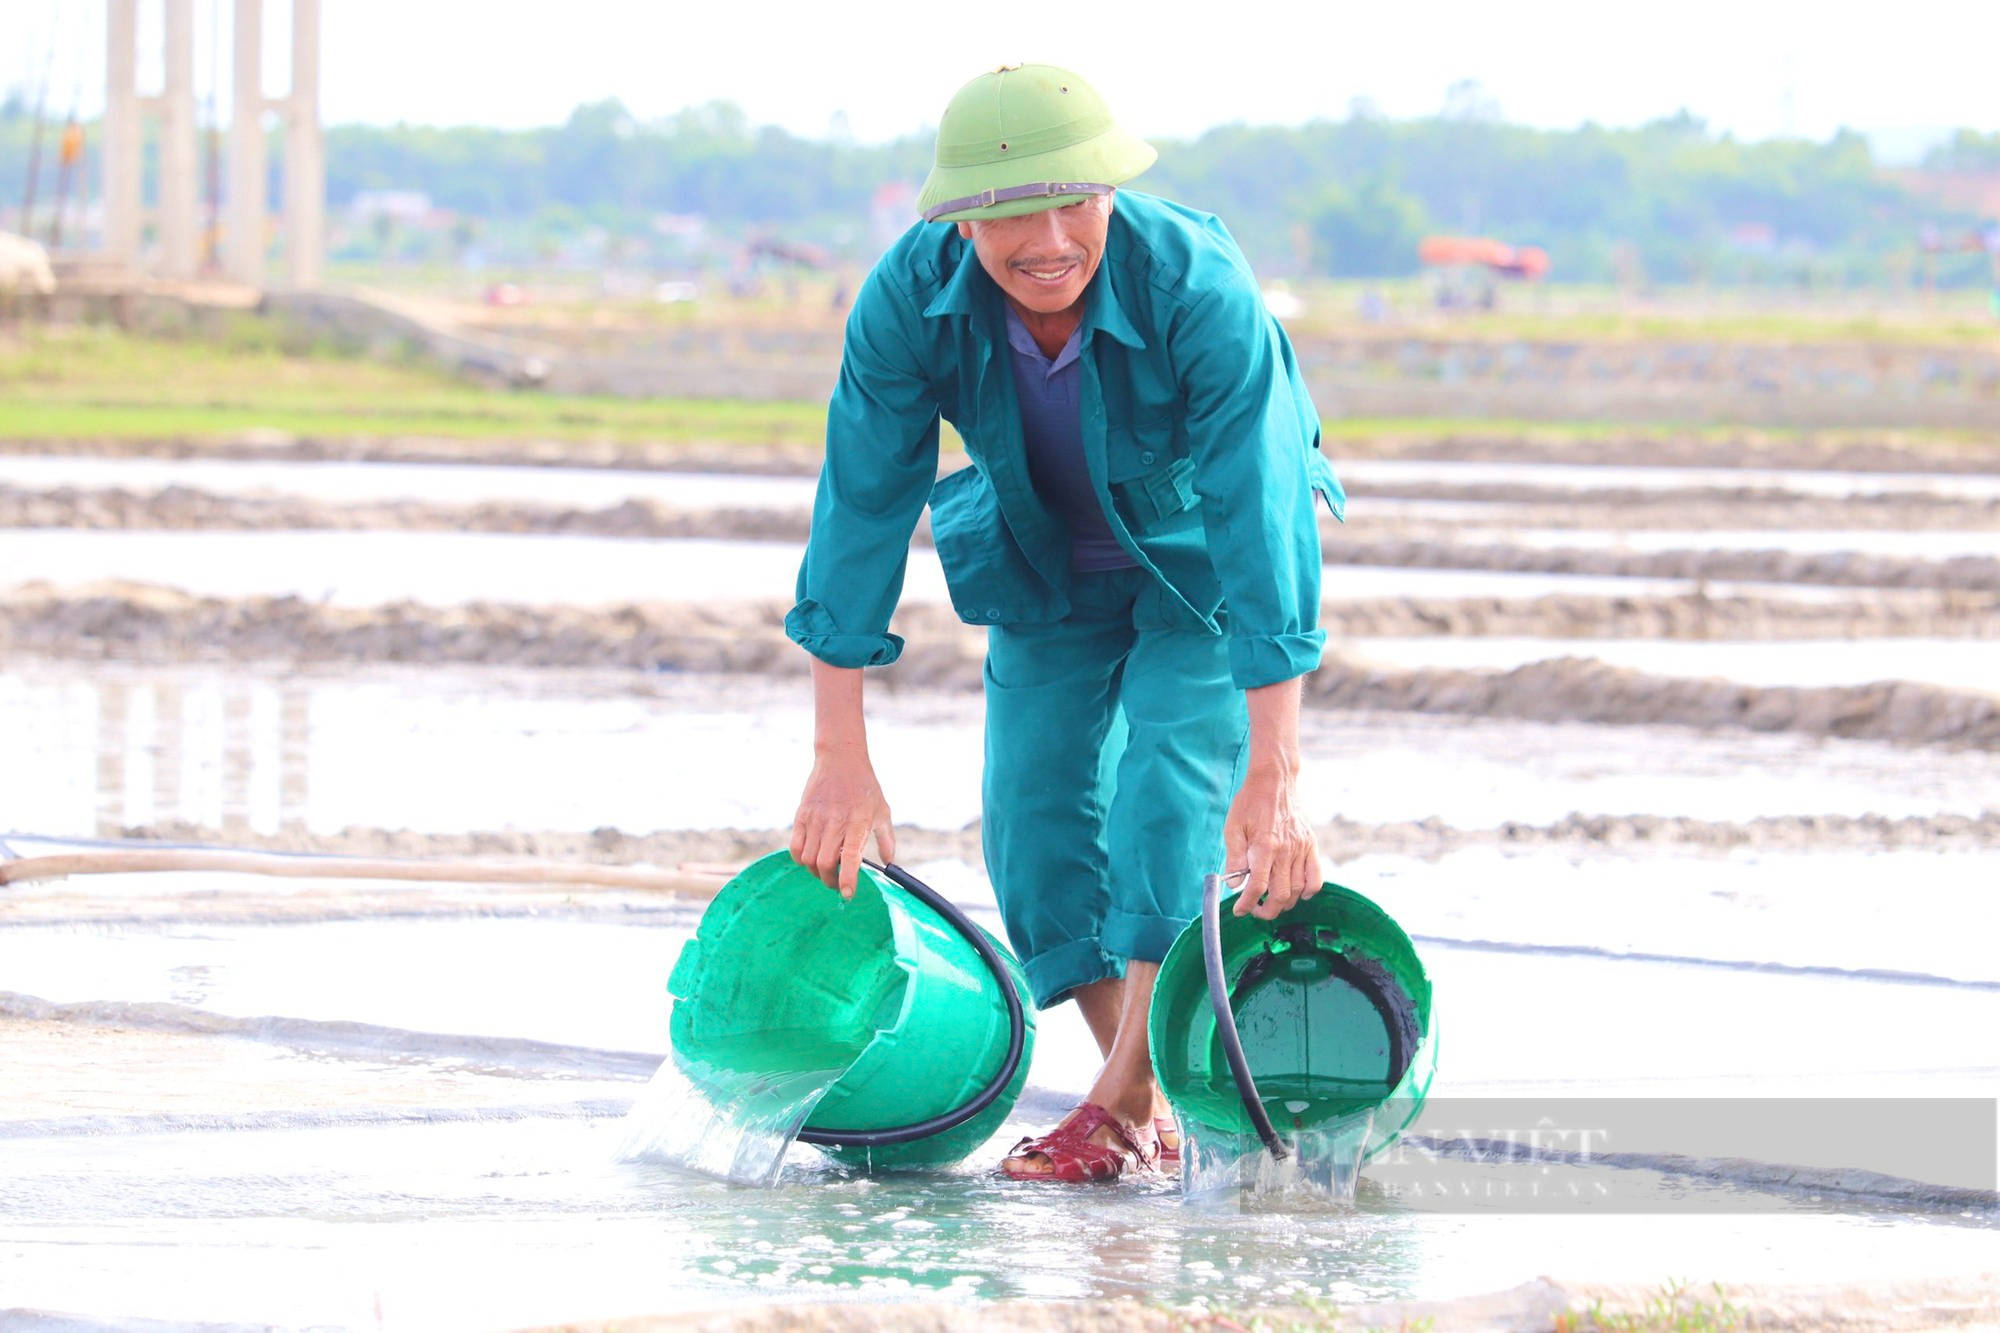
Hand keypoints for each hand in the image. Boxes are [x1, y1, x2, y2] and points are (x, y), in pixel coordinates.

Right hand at [790, 746, 895, 899]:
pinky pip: (795, 847)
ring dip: (816, 872)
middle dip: (830, 881)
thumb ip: (887, 839)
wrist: (840, 759)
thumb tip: (889, 864)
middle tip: (837, 884)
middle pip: (825, 863)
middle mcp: (835, 822)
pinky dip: (801, 859)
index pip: (850, 858)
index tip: (848, 894)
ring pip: (808, 858)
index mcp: (858, 823)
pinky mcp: (802, 815)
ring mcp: (816, 819)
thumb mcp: (883, 811)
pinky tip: (811, 859)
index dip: (848, 879)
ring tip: (825, 871)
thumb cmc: (865, 787)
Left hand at [1223, 763, 1320, 920]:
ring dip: (1284, 903)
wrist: (1275, 780)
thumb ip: (1234, 858)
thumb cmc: (1250, 803)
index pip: (1257, 886)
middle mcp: (1285, 850)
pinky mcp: (1311, 845)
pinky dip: (1308, 891)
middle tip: (1255, 909)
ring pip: (1297, 890)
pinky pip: (1316, 877)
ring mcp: (1301, 848)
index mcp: (1264, 846)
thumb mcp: (1233, 827)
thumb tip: (1235, 884)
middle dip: (1266, 910)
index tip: (1239, 910)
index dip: (1247, 904)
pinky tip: (1297, 894)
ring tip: (1270, 901)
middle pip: (1280, 895)